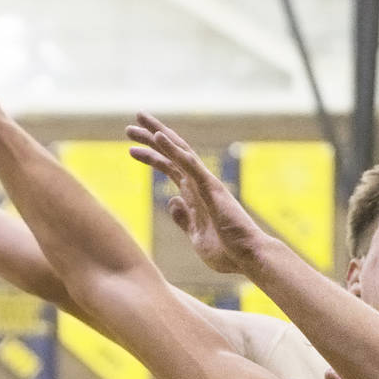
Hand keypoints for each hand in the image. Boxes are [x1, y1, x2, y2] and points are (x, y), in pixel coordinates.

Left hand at [127, 112, 266, 268]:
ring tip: (138, 120)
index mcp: (194, 195)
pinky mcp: (212, 188)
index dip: (152, 156)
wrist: (248, 258)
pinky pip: (190, 164)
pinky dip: (174, 150)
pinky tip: (159, 137)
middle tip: (130, 126)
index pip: (170, 168)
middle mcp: (199, 184)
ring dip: (158, 135)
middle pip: (173, 153)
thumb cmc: (227, 252)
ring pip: (179, 151)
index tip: (132, 150)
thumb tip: (171, 201)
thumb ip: (184, 218)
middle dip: (152, 138)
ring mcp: (206, 184)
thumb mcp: (196, 236)